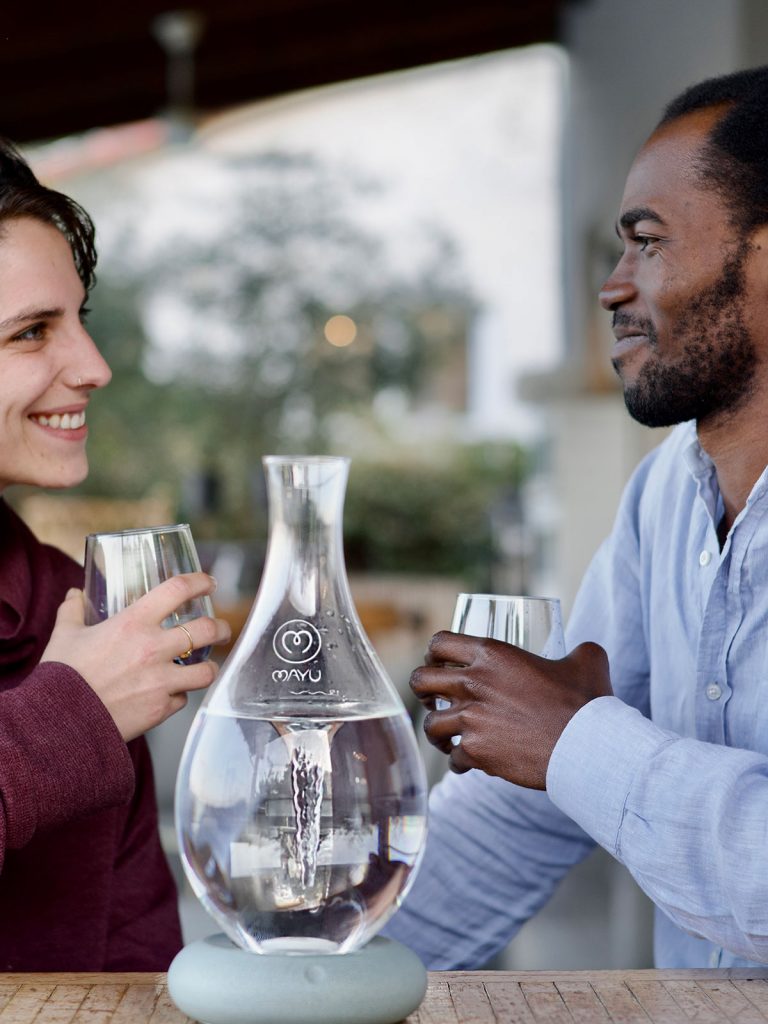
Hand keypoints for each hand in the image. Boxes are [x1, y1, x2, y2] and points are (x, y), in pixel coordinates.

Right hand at [41, 573, 231, 741]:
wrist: (59, 722)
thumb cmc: (62, 676)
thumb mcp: (65, 636)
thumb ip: (72, 612)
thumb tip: (74, 594)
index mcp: (133, 623)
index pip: (177, 589)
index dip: (199, 582)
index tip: (208, 583)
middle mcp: (153, 648)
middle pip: (207, 630)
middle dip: (221, 628)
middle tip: (221, 629)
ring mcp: (161, 680)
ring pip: (206, 670)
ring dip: (209, 667)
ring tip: (206, 666)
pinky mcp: (161, 708)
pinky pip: (182, 700)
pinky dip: (178, 696)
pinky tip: (170, 695)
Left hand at [410, 631, 611, 789]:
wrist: (587, 746)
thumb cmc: (586, 703)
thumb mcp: (586, 661)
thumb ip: (579, 650)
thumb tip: (582, 651)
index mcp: (493, 654)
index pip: (440, 643)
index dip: (433, 653)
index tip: (437, 663)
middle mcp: (474, 683)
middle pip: (421, 681)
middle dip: (422, 691)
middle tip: (433, 699)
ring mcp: (472, 719)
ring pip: (430, 725)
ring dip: (437, 732)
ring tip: (447, 738)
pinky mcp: (477, 752)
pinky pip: (454, 759)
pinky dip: (460, 762)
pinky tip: (469, 763)